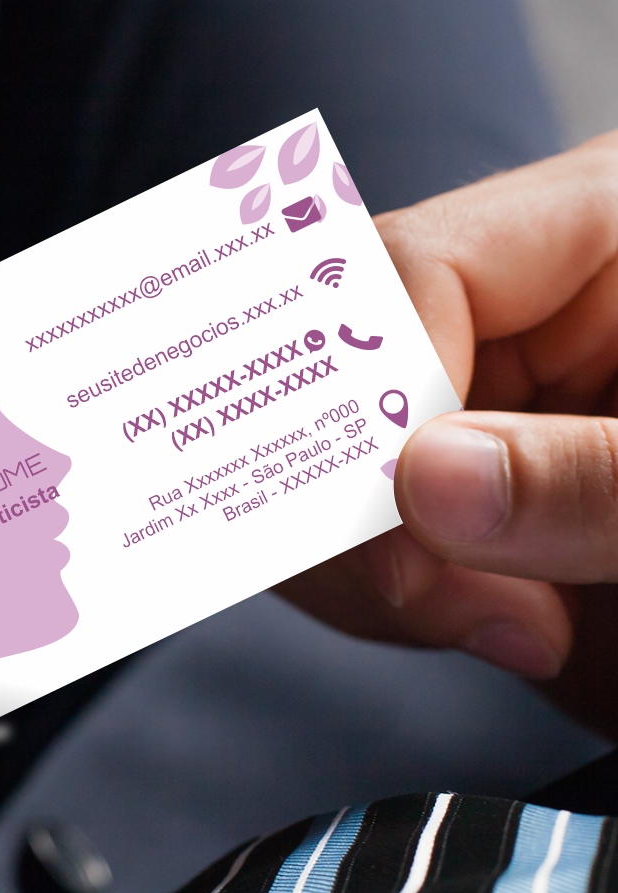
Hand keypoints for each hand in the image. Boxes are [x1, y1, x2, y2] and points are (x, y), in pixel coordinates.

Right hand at [277, 130, 617, 737]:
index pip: (419, 273)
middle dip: (367, 503)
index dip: (371, 390)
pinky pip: (362, 541)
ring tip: (514, 623)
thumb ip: (603, 479)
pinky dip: (394, 601)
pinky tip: (499, 627)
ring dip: (382, 569)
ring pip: (330, 470)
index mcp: (611, 238)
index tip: (383, 511)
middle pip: (345, 377)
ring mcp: (490, 419)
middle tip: (436, 592)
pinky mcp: (470, 510)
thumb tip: (429, 481)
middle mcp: (530, 321)